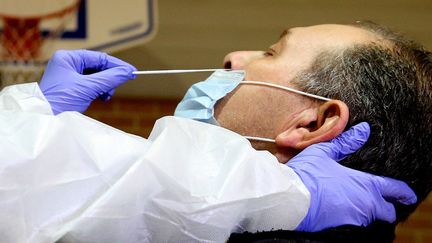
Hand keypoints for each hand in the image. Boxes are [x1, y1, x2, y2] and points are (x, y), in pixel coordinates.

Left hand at [39, 50, 135, 113]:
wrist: (45, 120)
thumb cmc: (60, 101)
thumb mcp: (88, 88)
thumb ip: (110, 79)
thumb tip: (128, 72)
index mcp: (67, 58)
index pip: (98, 57)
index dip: (116, 65)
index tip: (131, 71)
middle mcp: (67, 64)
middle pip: (98, 67)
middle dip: (109, 77)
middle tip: (118, 86)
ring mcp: (69, 76)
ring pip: (96, 76)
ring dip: (105, 85)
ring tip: (106, 95)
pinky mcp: (72, 87)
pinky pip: (91, 85)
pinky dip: (99, 90)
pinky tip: (101, 97)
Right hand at [286, 122, 416, 231]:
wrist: (289, 198)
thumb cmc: (307, 173)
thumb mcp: (325, 153)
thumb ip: (347, 143)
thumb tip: (363, 130)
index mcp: (364, 185)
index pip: (393, 190)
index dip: (404, 192)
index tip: (408, 195)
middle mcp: (364, 205)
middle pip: (386, 212)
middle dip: (385, 208)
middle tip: (381, 203)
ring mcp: (352, 219)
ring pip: (368, 219)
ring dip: (365, 213)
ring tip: (355, 204)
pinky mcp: (339, 230)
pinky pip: (352, 225)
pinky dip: (350, 219)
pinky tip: (339, 211)